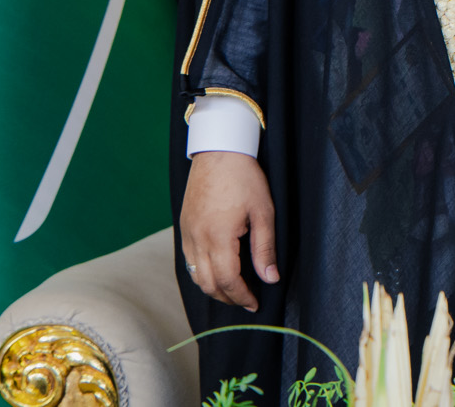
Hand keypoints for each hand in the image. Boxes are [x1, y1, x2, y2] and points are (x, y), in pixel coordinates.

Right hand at [180, 151, 278, 309]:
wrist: (218, 151)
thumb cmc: (244, 178)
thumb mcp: (263, 212)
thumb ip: (265, 248)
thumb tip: (270, 278)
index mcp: (218, 237)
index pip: (227, 280)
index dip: (242, 296)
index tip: (255, 303)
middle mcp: (197, 239)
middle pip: (207, 283)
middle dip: (227, 297)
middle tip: (246, 300)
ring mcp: (186, 233)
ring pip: (194, 274)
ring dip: (212, 287)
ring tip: (233, 289)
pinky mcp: (183, 226)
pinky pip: (188, 259)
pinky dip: (201, 272)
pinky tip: (217, 269)